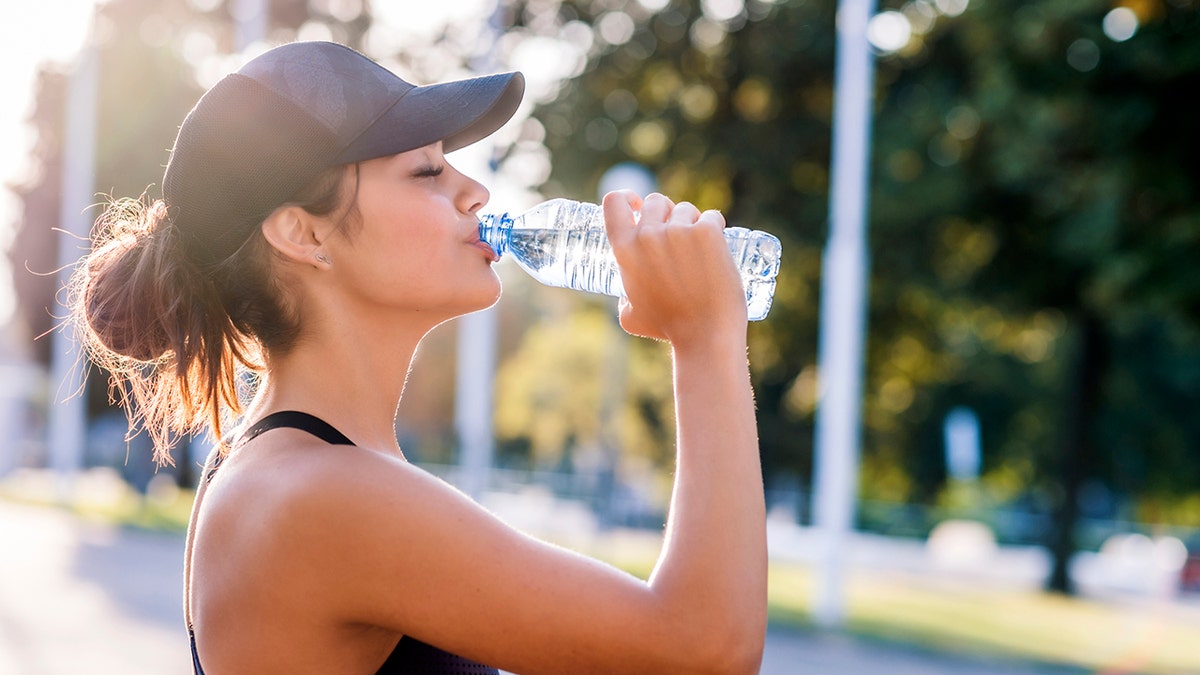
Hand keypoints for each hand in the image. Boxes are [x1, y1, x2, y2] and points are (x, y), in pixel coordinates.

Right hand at [602, 190, 746, 345]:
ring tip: (700, 251)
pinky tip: (718, 245)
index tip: (637, 205)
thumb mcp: (630, 316)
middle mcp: (648, 235)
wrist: (705, 335)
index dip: (626, 198)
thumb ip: (624, 298)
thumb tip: (626, 295)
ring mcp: (678, 231)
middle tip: (679, 237)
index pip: (614, 202)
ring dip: (693, 222)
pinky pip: (712, 216)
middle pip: (655, 201)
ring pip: (686, 209)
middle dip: (667, 214)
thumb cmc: (668, 328)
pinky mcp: (707, 232)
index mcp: (624, 250)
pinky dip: (715, 227)